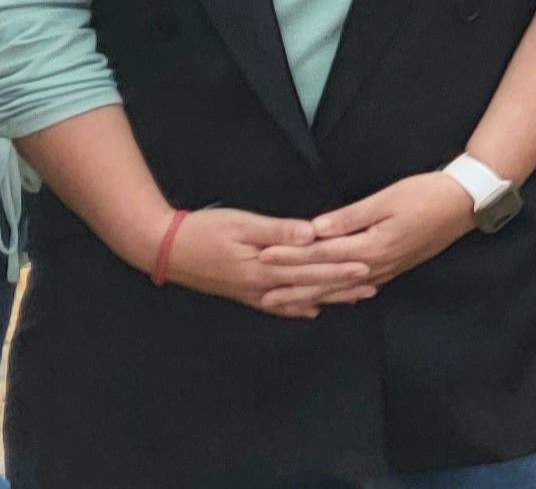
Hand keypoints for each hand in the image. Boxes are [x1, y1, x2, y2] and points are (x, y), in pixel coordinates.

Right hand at [154, 207, 351, 318]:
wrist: (162, 249)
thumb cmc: (204, 230)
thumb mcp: (241, 223)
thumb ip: (278, 230)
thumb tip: (311, 234)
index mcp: (264, 267)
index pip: (311, 269)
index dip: (340, 268)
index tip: (368, 265)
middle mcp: (261, 285)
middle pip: (310, 287)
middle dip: (342, 286)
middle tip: (374, 285)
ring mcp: (251, 292)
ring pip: (297, 299)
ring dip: (327, 298)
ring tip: (355, 298)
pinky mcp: (241, 293)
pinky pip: (275, 305)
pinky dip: (296, 309)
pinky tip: (311, 312)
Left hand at [275, 171, 480, 290]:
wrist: (466, 203)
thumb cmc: (427, 194)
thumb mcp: (387, 198)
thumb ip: (349, 217)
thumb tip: (314, 229)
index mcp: (372, 246)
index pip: (322, 254)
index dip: (291, 257)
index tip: (263, 258)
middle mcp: (377, 265)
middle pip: (327, 278)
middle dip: (294, 287)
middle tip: (262, 296)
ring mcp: (387, 270)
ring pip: (342, 289)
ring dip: (313, 297)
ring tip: (287, 305)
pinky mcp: (395, 268)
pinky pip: (359, 288)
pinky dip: (340, 296)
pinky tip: (330, 301)